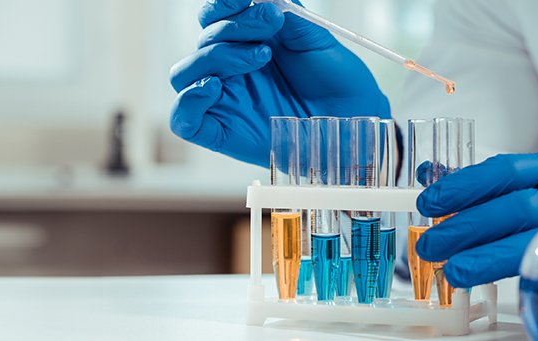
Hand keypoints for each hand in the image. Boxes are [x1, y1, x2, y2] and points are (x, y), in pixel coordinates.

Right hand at [169, 0, 389, 167]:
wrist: (354, 118)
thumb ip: (285, 13)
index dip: (222, 3)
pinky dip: (188, 101)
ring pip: (185, 73)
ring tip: (260, 55)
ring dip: (216, 56)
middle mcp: (229, 69)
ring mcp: (223, 100)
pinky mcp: (220, 131)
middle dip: (235, 26)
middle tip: (271, 23)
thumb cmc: (337, 80)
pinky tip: (212, 87)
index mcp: (246, 41)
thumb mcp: (314, 37)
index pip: (214, 17)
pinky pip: (183, 119)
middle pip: (203, 41)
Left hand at [414, 151, 537, 287]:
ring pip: (525, 243)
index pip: (503, 172)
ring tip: (451, 268)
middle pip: (511, 210)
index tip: (430, 200)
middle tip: (430, 243)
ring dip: (481, 258)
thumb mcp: (528, 180)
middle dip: (464, 228)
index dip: (462, 186)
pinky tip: (476, 275)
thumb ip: (481, 180)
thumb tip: (428, 174)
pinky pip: (536, 266)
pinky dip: (500, 271)